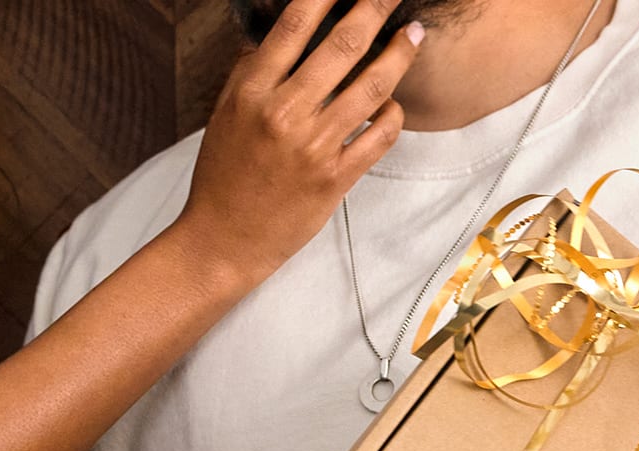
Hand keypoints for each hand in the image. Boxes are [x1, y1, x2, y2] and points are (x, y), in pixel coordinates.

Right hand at [174, 0, 419, 281]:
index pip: (294, 25)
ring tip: (414, 36)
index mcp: (252, 90)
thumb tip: (273, 36)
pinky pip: (379, 136)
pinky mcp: (336, 178)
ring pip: (371, 88)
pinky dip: (392, 114)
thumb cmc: (224, 177)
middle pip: (342, 46)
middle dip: (373, 10)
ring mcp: (314, 146)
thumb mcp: (225, 115)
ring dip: (399, 56)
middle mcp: (284, 112)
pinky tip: (393, 103)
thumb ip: (249, 74)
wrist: (225, 240)